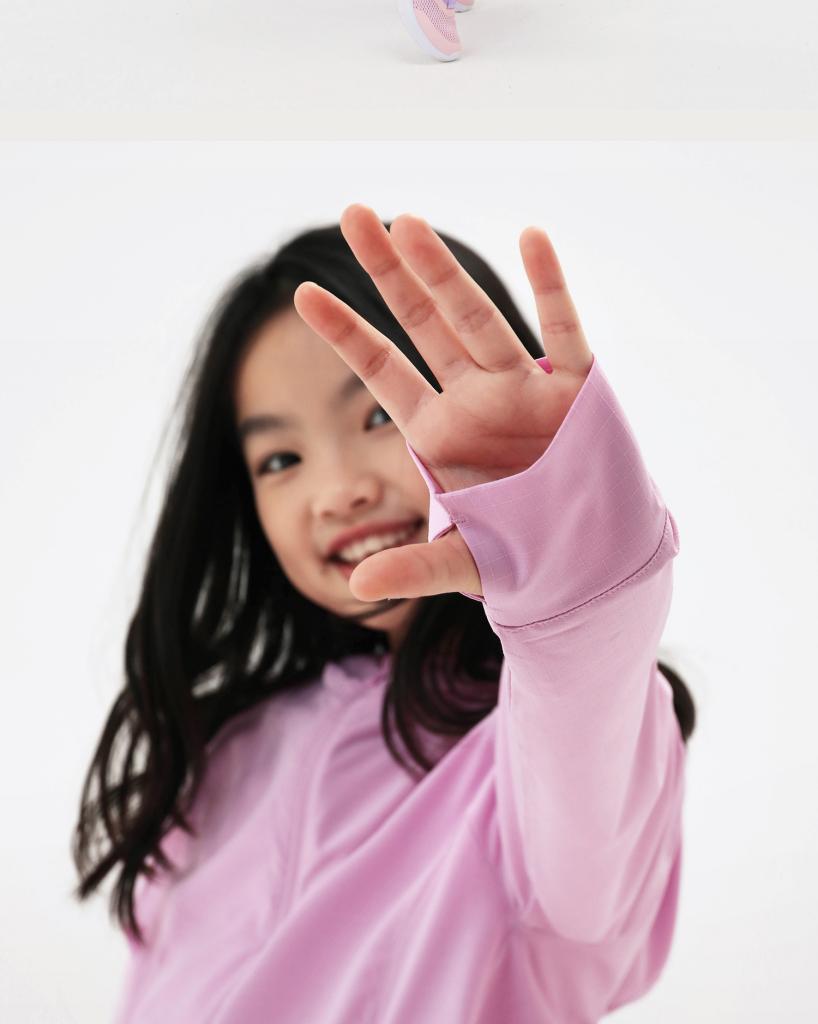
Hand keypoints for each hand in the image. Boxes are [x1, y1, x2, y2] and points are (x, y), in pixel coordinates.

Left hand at [293, 204, 593, 602]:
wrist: (593, 561)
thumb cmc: (523, 556)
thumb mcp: (464, 562)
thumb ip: (414, 568)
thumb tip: (356, 588)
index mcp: (437, 433)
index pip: (382, 372)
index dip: (344, 333)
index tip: (301, 293)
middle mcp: (475, 399)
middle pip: (424, 325)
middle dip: (390, 273)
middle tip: (353, 214)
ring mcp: (524, 389)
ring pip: (480, 320)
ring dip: (446, 273)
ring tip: (408, 223)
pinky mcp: (577, 393)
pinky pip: (566, 334)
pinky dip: (552, 289)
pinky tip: (532, 238)